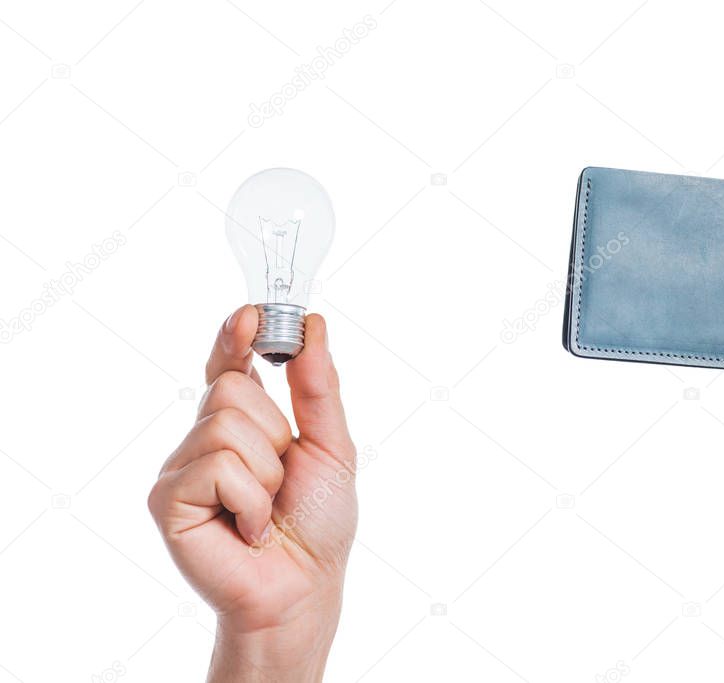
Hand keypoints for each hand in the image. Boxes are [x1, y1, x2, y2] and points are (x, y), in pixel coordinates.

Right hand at [148, 305, 356, 681]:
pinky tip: (247, 528)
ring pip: (226, 423)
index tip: (252, 313)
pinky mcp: (166, 497)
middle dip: (274, 432)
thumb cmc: (318, 522)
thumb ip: (318, 387)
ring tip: (264, 507)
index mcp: (244, 421)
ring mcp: (182, 466)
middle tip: (280, 478)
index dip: (236, 335)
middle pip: (233, 387)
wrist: (304, 587)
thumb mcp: (331, 445)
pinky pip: (216, 466)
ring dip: (266, 472)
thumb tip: (313, 324)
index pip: (229, 364)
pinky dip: (250, 500)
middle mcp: (206, 437)